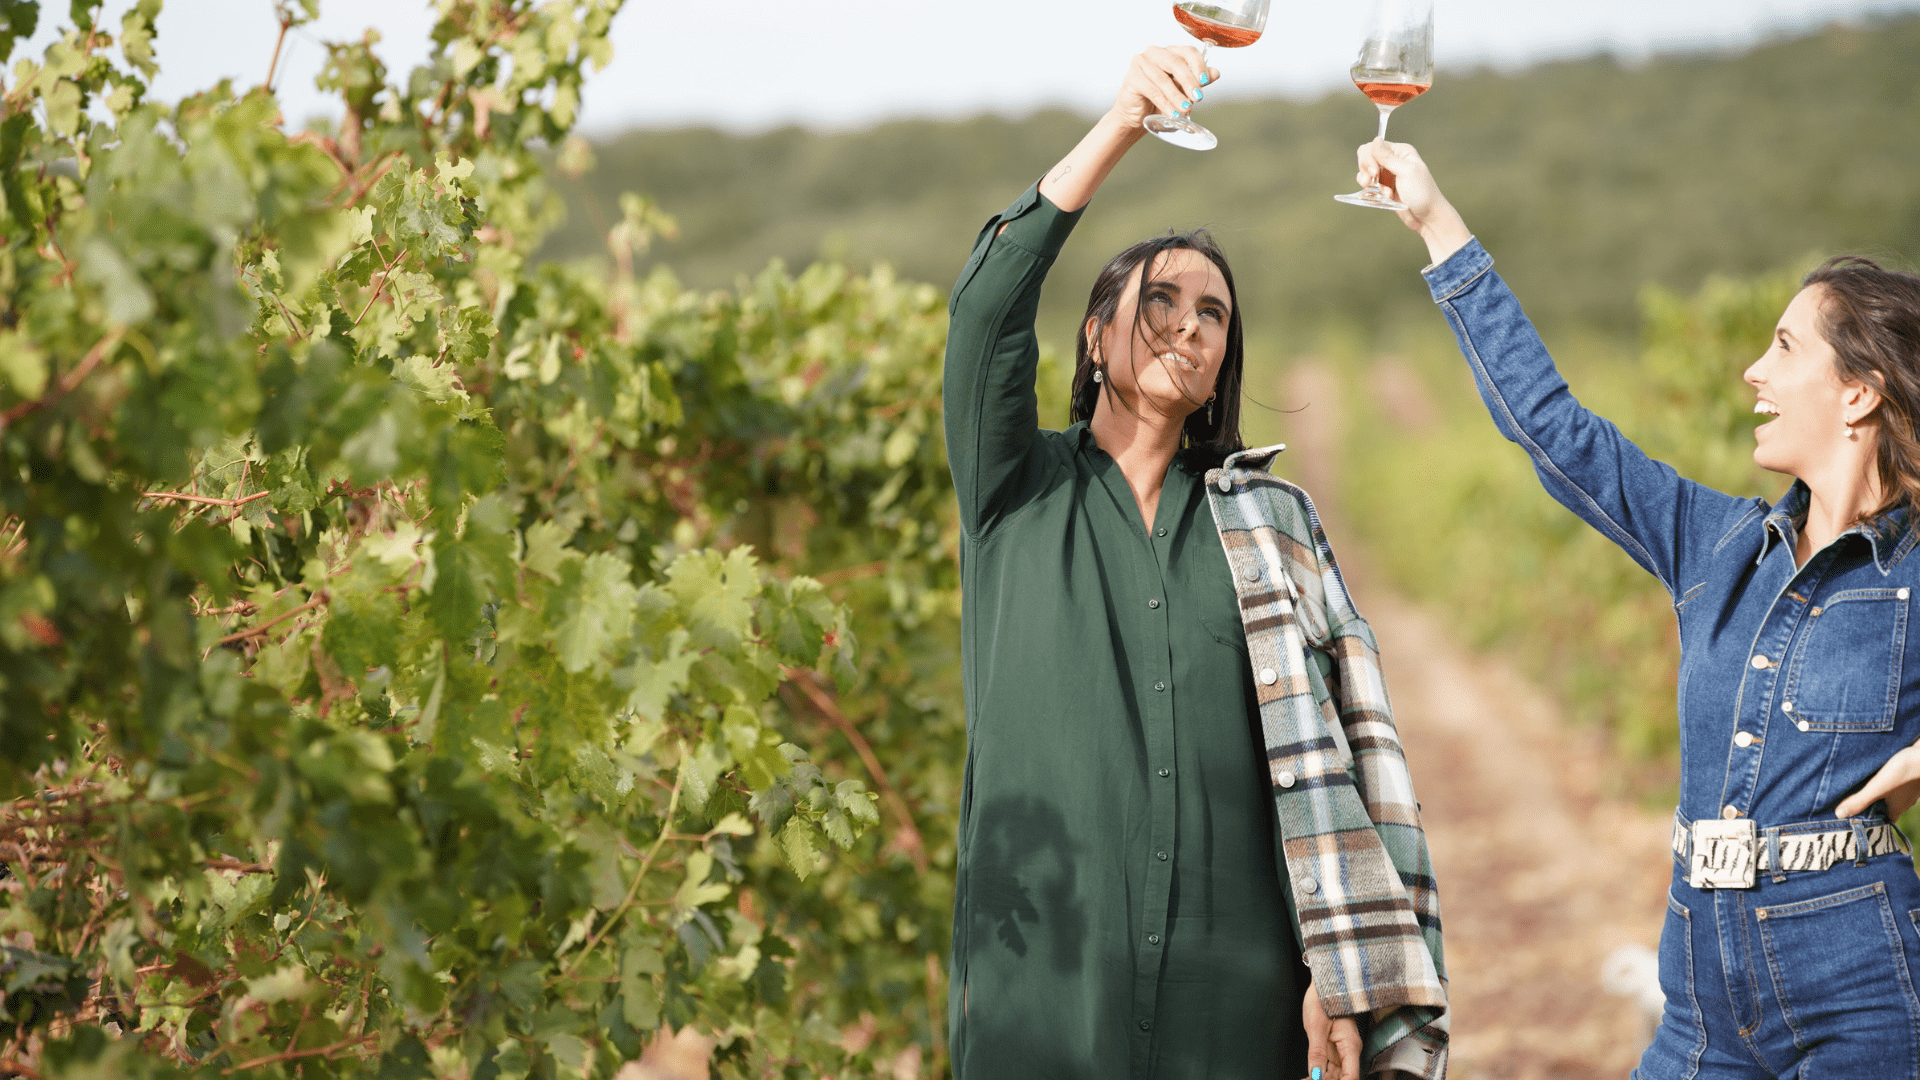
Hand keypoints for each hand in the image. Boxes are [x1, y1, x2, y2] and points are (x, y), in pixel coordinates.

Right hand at [1106, 46, 1218, 131]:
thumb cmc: (1158, 100)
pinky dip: (1164, 103)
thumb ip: (1197, 80)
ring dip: (1177, 96)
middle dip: (1189, 82)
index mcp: (1170, 52)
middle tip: (1198, 98)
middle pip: (1176, 63)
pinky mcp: (1132, 77)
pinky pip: (1152, 90)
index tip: (1205, 82)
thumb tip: (1215, 73)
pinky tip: (1172, 112)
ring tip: (1186, 109)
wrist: (1136, 115)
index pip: (1188, 52)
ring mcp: (1141, 63)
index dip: (1199, 66)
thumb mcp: (1182, 90)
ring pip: (1163, 79)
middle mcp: (1155, 53)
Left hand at [1302, 981, 1361, 1079]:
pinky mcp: (1334, 1045)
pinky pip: (1329, 1064)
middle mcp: (1349, 1049)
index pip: (1350, 1077)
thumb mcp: (1316, 1027)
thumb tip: (1316, 1075)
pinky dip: (1319, 1071)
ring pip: (1335, 1073)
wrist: (1325, 982)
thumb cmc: (1323, 998)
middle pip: (1342, 1077)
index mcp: (1350, 1045)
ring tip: (1305, 1079)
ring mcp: (1342, 1048)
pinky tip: (1310, 1075)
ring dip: (1321, 1078)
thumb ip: (1317, 1053)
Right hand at [1355, 140, 1470, 266]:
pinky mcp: (1384, 188)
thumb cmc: (1422, 193)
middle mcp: (1393, 161)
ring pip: (1365, 171)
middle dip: (1366, 169)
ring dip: (1369, 182)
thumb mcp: (1406, 172)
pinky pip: (1368, 185)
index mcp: (1401, 152)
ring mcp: (1387, 175)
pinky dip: (1371, 191)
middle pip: (1366, 157)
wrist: (1427, 217)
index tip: (1374, 172)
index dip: (1369, 158)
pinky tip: (1384, 197)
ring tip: (1383, 192)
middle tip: (1371, 181)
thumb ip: (1388, 157)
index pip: (1374, 146)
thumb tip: (1375, 139)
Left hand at [1836, 740, 1919, 818]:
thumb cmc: (1904, 771)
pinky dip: (1888, 778)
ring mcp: (1912, 787)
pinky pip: (1898, 780)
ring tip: (1862, 784)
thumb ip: (1860, 800)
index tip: (1858, 818)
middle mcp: (1906, 800)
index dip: (1873, 821)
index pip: (1885, 820)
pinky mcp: (1913, 774)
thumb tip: (1839, 814)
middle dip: (1872, 804)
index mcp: (1898, 807)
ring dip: (1880, 790)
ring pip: (1893, 792)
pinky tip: (1879, 770)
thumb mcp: (1878, 786)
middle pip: (1887, 806)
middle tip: (1854, 800)